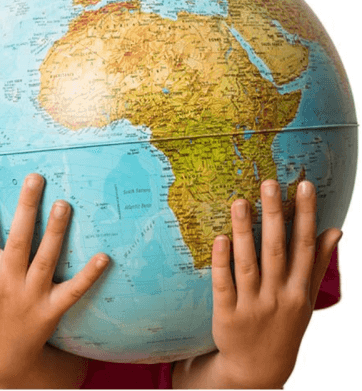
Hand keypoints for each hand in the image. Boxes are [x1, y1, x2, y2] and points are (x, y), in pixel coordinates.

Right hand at [0, 164, 109, 387]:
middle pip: (17, 238)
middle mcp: (5, 280)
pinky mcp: (50, 311)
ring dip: (55, 232)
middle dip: (25, 207)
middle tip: (36, 176)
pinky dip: (88, 276)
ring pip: (44, 259)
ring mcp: (29, 296)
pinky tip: (104, 256)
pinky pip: (72, 291)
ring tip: (64, 203)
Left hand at [210, 179, 341, 388]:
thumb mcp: (307, 299)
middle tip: (269, 183)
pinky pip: (223, 284)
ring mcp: (252, 306)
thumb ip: (318, 263)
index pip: (304, 246)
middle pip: (276, 250)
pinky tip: (219, 238)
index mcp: (299, 290)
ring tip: (239, 201)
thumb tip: (335, 230)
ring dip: (243, 231)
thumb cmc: (284, 325)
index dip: (305, 214)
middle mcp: (278, 297)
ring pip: (248, 263)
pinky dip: (222, 262)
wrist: (258, 371)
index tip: (304, 185)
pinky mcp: (227, 315)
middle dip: (274, 216)